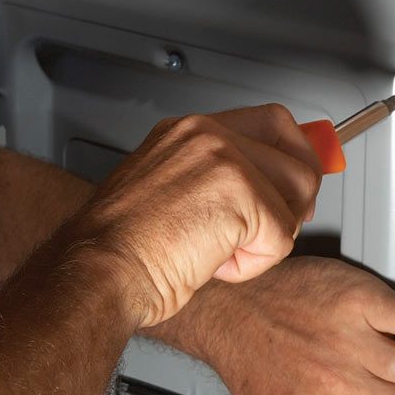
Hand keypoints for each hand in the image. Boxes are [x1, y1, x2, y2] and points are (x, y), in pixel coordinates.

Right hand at [71, 105, 321, 327]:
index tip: (297, 184)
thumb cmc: (117, 252)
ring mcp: (224, 158)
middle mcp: (205, 134)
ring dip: (269, 236)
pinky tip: (213, 264)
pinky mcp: (241, 192)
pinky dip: (253, 265)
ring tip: (223, 251)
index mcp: (185, 133)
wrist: (97, 271)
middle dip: (296, 196)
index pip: (269, 123)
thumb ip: (211, 184)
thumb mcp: (164, 196)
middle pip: (295, 149)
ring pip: (296, 193)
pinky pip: (280, 238)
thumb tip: (264, 197)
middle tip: (273, 230)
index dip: (291, 156)